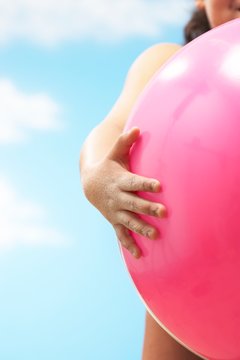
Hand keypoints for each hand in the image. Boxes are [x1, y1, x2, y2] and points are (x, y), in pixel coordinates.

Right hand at [82, 127, 165, 258]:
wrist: (90, 184)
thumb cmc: (108, 167)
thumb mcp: (114, 154)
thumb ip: (125, 142)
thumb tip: (138, 127)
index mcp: (121, 180)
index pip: (135, 182)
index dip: (147, 184)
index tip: (160, 185)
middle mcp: (119, 197)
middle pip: (135, 203)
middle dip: (149, 208)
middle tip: (165, 212)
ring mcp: (116, 211)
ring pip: (130, 221)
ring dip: (142, 228)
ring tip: (155, 235)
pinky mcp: (115, 220)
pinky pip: (121, 234)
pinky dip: (129, 244)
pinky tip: (139, 255)